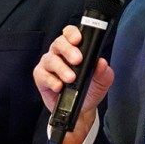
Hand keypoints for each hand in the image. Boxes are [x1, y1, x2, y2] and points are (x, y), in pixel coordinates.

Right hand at [33, 26, 114, 143]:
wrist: (82, 110)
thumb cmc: (89, 90)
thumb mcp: (102, 81)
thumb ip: (103, 71)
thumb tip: (101, 63)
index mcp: (73, 48)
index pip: (69, 34)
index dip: (72, 33)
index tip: (78, 39)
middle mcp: (59, 54)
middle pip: (58, 43)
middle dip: (68, 50)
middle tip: (78, 60)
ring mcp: (48, 65)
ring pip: (50, 59)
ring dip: (61, 68)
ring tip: (70, 78)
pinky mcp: (41, 78)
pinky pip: (42, 75)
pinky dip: (51, 80)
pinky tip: (59, 87)